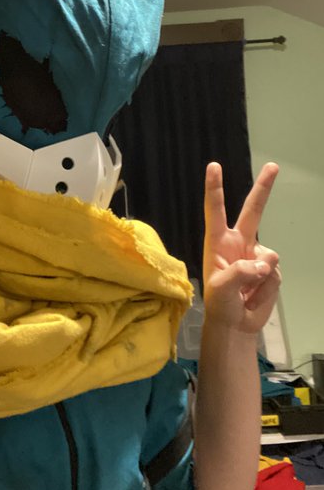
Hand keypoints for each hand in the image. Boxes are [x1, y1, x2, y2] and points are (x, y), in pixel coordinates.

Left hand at [203, 162, 280, 334]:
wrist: (235, 324)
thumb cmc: (219, 304)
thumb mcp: (221, 289)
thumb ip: (241, 272)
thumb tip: (264, 263)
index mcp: (218, 242)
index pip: (215, 211)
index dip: (215, 189)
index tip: (213, 166)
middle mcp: (238, 243)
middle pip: (254, 210)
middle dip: (264, 187)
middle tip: (273, 165)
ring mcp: (256, 255)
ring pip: (269, 255)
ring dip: (261, 276)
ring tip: (246, 293)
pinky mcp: (270, 270)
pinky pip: (275, 274)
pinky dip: (268, 288)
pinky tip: (255, 296)